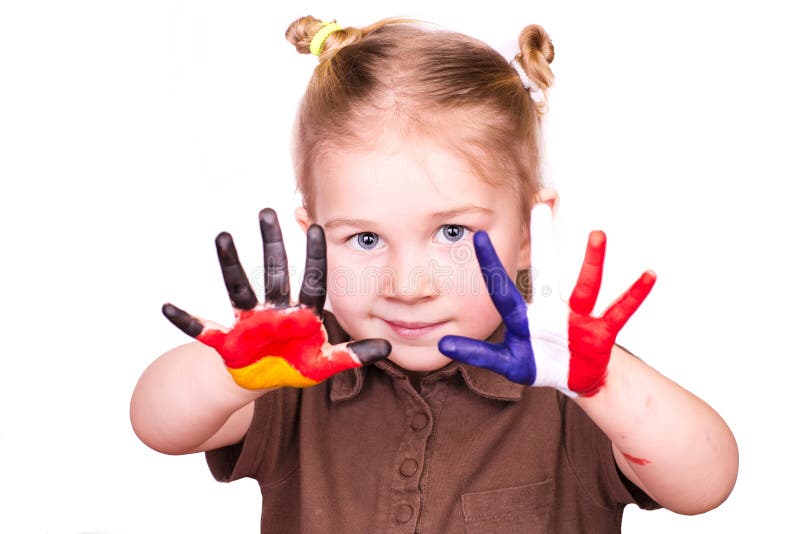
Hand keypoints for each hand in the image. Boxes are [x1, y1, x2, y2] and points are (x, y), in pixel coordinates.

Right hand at [162, 208, 390, 389]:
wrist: (262, 382)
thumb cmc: (294, 365)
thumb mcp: (326, 363)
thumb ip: (354, 356)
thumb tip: (387, 348)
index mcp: (300, 314)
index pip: (310, 279)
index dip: (313, 255)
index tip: (316, 226)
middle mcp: (273, 310)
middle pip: (273, 272)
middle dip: (271, 244)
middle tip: (268, 210)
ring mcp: (247, 322)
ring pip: (238, 288)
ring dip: (231, 263)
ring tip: (223, 235)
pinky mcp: (224, 340)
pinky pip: (200, 329)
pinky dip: (184, 320)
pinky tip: (167, 306)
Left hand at [438, 204, 655, 396]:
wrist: (574, 378)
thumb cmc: (539, 363)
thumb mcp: (507, 363)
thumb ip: (479, 354)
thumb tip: (444, 345)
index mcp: (524, 318)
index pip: (503, 288)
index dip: (490, 266)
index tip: (477, 236)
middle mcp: (550, 310)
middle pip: (545, 271)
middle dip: (543, 239)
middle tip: (541, 203)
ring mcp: (577, 318)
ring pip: (585, 286)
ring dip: (592, 262)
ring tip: (597, 234)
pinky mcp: (600, 333)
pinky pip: (619, 312)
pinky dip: (634, 295)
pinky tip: (649, 275)